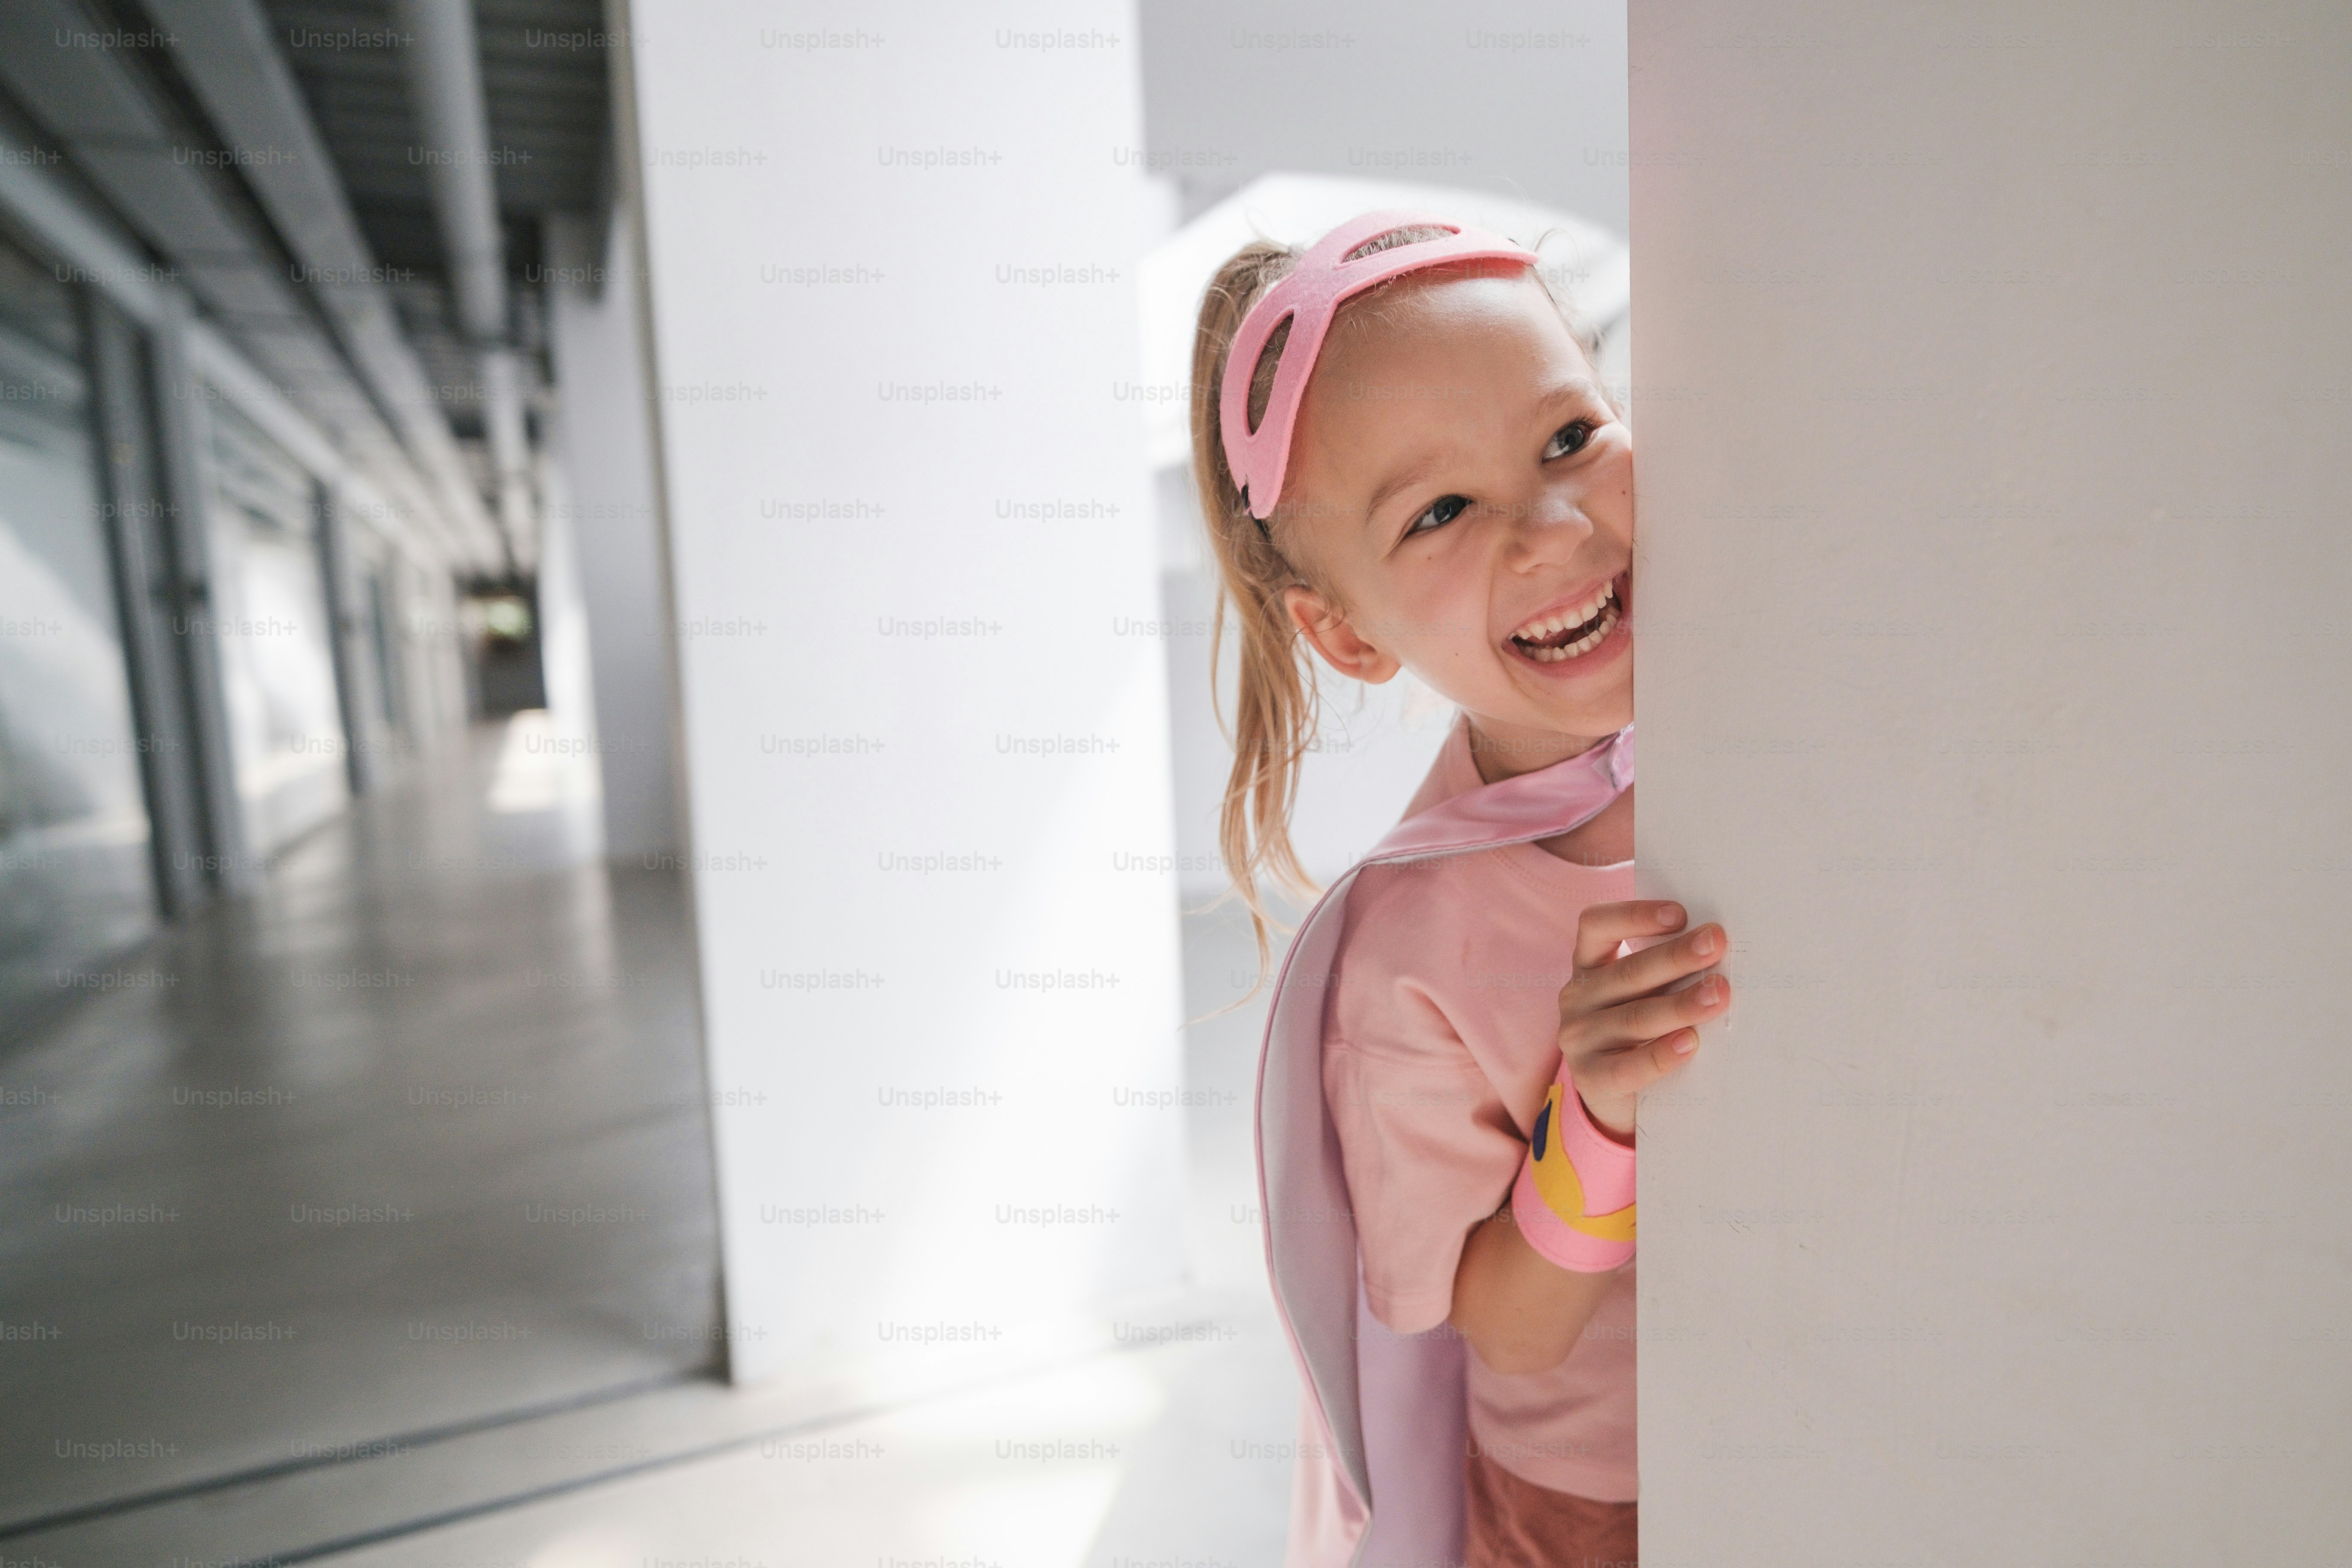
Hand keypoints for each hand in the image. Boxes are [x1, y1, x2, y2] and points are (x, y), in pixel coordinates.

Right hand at [1556, 901, 1728, 1140]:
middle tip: (1716, 944)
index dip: (1634, 916)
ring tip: (1718, 994)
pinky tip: (1690, 1043)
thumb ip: (1666, 972)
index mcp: (1588, 965)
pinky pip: (1628, 1067)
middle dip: (1676, 957)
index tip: (1680, 913)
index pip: (1597, 926)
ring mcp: (1579, 1038)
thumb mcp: (1644, 992)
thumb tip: (1719, 946)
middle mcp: (1577, 997)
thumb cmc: (1641, 1031)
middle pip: (1627, 972)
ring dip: (1679, 1004)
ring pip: (1633, 1018)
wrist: (1618, 1098)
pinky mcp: (1590, 1078)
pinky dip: (1661, 1054)